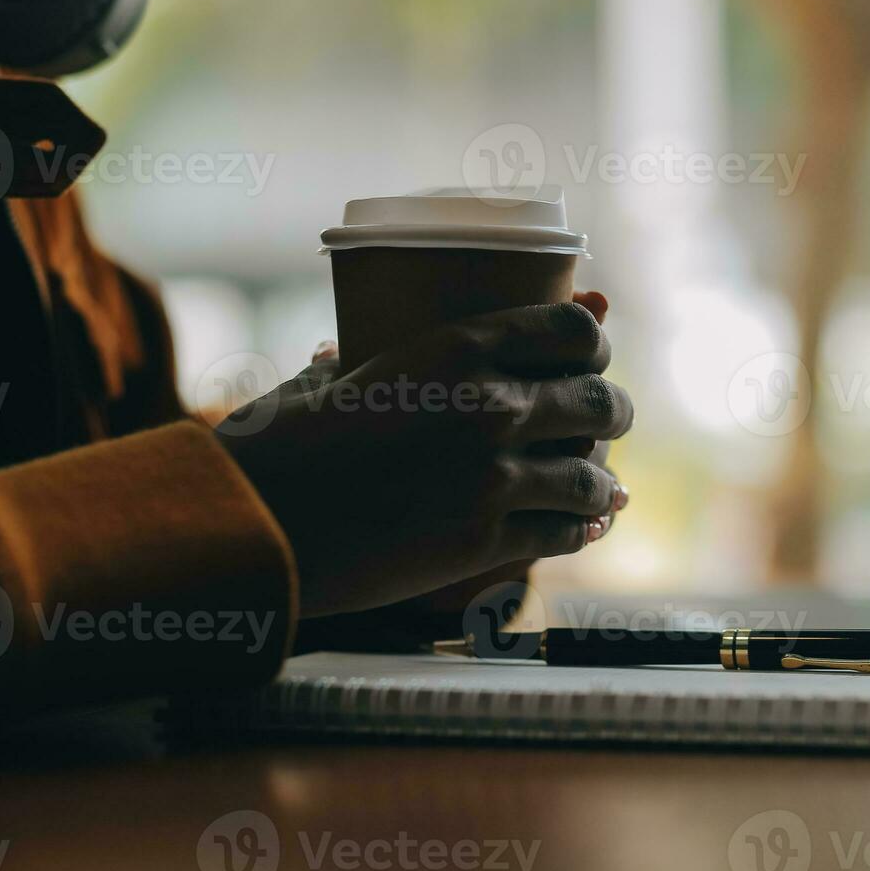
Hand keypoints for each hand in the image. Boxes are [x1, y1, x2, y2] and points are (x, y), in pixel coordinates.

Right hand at [216, 302, 634, 617]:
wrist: (258, 520)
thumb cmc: (281, 441)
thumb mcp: (331, 377)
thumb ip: (358, 362)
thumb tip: (340, 351)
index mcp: (461, 347)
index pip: (573, 329)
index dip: (593, 344)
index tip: (591, 356)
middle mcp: (493, 406)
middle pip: (599, 400)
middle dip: (611, 411)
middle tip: (605, 420)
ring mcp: (495, 476)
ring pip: (592, 475)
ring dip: (601, 480)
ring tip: (600, 484)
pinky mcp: (487, 541)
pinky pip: (566, 532)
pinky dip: (581, 528)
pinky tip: (583, 524)